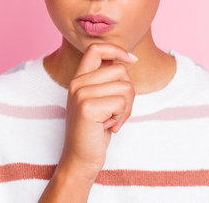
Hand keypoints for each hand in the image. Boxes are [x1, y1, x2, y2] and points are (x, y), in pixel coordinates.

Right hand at [58, 43, 137, 180]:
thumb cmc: (95, 131)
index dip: (117, 49)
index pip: (96, 48)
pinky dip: (122, 117)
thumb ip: (107, 81)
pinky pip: (121, 102)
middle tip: (118, 112)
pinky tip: (110, 127)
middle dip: (129, 92)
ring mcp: (80, 94)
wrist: (80, 159)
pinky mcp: (87, 107)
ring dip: (126, 107)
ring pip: (125, 87)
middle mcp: (76, 83)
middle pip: (121, 70)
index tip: (132, 60)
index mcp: (79, 79)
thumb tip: (127, 60)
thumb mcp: (100, 100)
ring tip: (113, 120)